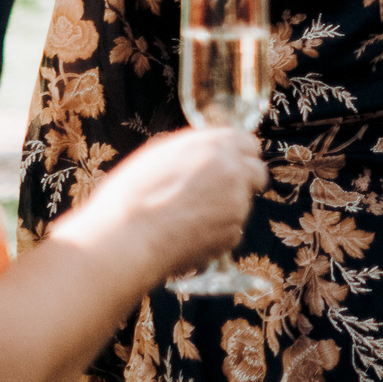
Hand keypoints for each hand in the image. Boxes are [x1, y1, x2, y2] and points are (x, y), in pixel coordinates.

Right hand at [63, 128, 267, 281]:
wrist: (125, 237)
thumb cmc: (131, 196)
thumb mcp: (160, 155)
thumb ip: (195, 150)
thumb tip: (208, 153)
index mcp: (215, 144)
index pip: (248, 144)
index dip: (239, 156)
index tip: (232, 166)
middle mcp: (233, 169)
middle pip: (257, 172)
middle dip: (244, 181)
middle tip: (221, 193)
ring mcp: (237, 202)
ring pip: (243, 203)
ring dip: (226, 209)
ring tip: (188, 218)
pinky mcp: (233, 233)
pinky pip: (231, 231)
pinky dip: (217, 234)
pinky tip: (188, 236)